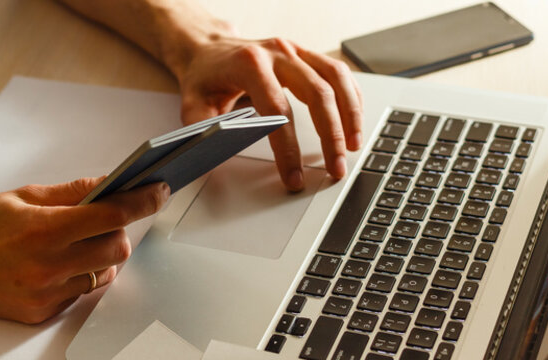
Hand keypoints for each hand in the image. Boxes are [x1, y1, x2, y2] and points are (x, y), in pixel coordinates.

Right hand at [0, 178, 169, 323]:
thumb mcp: (20, 196)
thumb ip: (71, 192)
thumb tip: (108, 182)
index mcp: (42, 228)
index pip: (111, 214)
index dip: (142, 200)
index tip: (157, 190)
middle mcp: (46, 266)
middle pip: (116, 248)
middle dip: (118, 229)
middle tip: (104, 217)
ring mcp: (43, 294)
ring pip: (102, 274)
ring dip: (99, 255)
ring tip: (73, 240)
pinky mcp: (38, 313)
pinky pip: (79, 292)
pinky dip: (78, 275)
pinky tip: (55, 262)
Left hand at [174, 36, 363, 190]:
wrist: (209, 48)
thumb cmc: (205, 76)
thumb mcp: (192, 104)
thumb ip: (204, 130)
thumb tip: (219, 157)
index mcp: (249, 64)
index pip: (278, 109)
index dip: (288, 147)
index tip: (295, 176)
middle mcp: (278, 52)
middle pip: (317, 93)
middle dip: (331, 135)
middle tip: (336, 168)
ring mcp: (295, 50)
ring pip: (336, 78)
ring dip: (350, 115)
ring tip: (354, 147)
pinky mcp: (306, 54)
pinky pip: (338, 72)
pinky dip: (351, 98)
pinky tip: (354, 122)